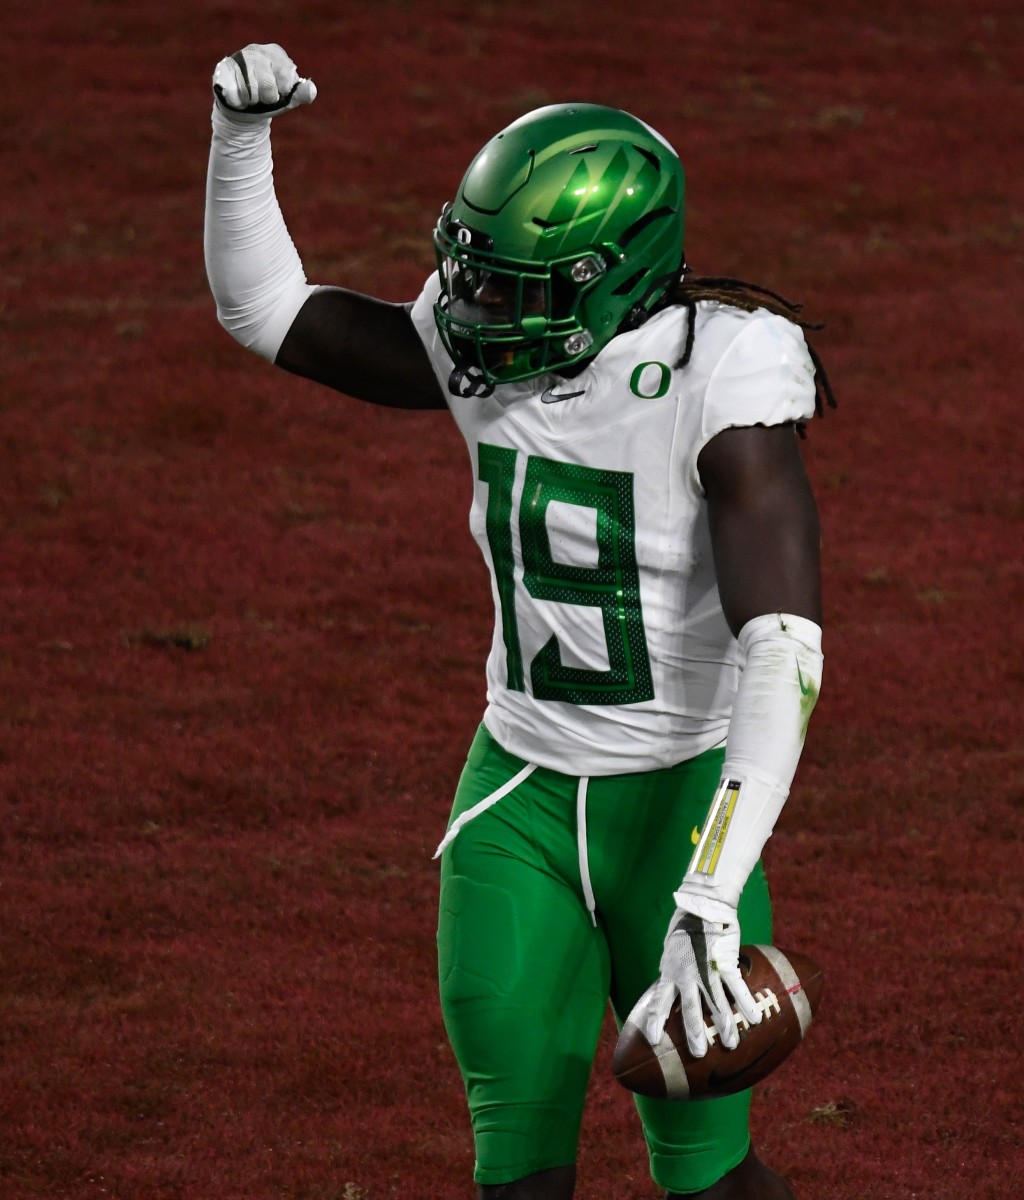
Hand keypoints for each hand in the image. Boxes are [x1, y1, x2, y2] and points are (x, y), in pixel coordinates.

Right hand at [212, 43, 315, 118]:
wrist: (245, 107)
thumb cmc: (270, 97)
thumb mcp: (289, 97)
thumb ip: (302, 93)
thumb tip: (312, 90)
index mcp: (276, 53)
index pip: (286, 77)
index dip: (283, 91)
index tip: (279, 91)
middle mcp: (256, 50)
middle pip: (268, 84)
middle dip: (268, 97)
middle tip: (264, 95)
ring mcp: (238, 58)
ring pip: (251, 90)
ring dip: (253, 100)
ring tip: (252, 96)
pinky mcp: (223, 70)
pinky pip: (233, 92)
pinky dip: (238, 101)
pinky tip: (239, 98)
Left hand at [642, 906, 762, 1057]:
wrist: (702, 906)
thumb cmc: (685, 928)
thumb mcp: (670, 952)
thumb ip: (671, 972)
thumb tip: (667, 989)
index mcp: (669, 972)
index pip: (659, 1002)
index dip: (656, 1022)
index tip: (654, 1040)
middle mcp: (686, 975)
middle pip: (689, 1010)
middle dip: (694, 1034)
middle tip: (698, 1053)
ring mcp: (706, 970)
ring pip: (716, 1004)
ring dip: (724, 1025)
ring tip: (730, 1044)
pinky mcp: (724, 963)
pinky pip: (737, 987)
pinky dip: (746, 1004)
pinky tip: (755, 1019)